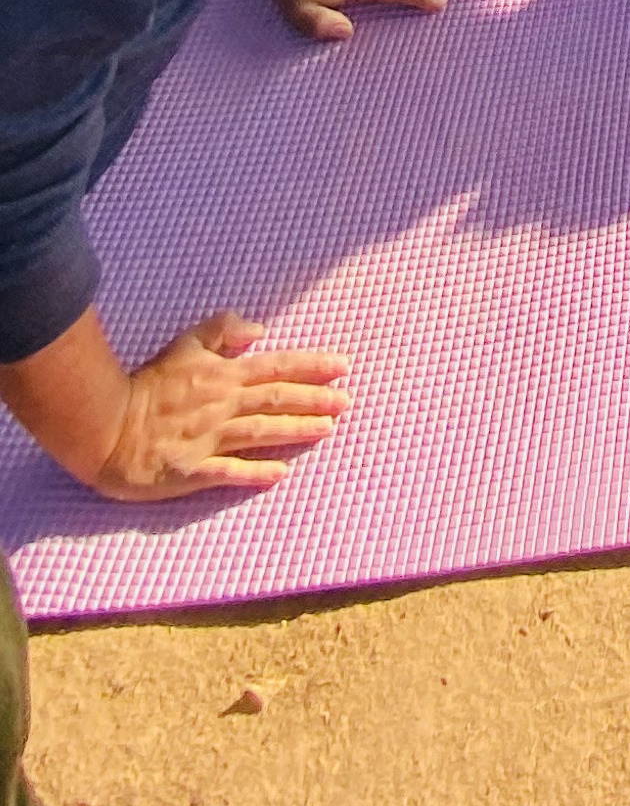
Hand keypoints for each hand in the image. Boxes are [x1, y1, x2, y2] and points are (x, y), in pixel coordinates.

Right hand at [96, 314, 349, 499]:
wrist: (106, 425)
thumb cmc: (146, 384)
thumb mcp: (183, 345)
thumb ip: (221, 331)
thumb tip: (259, 330)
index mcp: (222, 375)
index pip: (276, 366)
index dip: (312, 365)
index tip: (343, 366)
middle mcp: (222, 405)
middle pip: (277, 399)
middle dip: (316, 398)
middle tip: (348, 401)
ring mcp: (208, 439)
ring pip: (262, 432)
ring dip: (296, 430)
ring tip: (328, 430)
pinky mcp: (193, 470)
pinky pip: (229, 472)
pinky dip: (255, 473)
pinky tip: (280, 475)